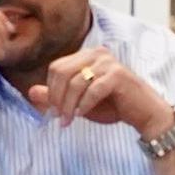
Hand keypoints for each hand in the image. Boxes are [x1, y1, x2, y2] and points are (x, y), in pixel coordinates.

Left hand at [27, 45, 174, 139]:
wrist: (144, 113)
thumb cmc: (112, 106)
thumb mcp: (78, 102)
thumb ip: (56, 96)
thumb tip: (31, 92)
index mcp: (87, 55)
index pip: (56, 68)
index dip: (50, 90)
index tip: (53, 111)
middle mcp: (97, 53)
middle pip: (61, 71)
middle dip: (56, 97)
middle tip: (58, 117)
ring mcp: (108, 63)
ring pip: (75, 82)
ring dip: (68, 105)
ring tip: (68, 121)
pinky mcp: (118, 75)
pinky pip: (93, 90)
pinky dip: (84, 105)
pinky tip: (82, 115)